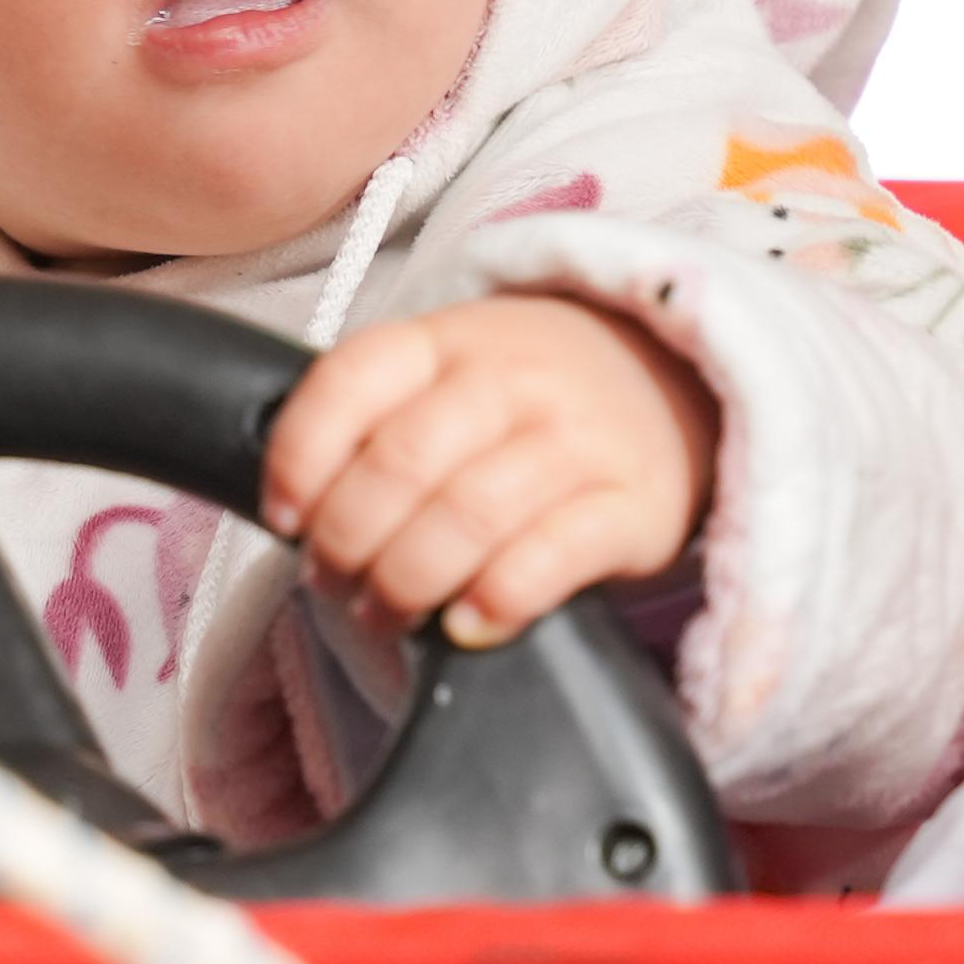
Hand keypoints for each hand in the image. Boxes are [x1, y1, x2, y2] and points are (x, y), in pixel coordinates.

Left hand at [259, 295, 717, 646]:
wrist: (678, 382)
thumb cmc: (531, 398)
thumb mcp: (453, 370)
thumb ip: (378, 417)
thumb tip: (291, 507)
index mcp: (448, 338)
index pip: (350, 382)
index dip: (299, 458)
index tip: (284, 517)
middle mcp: (513, 379)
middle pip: (400, 463)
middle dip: (347, 540)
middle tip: (335, 582)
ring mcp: (578, 440)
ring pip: (468, 516)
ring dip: (406, 581)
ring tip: (386, 612)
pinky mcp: (634, 506)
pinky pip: (552, 559)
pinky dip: (496, 600)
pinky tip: (467, 625)